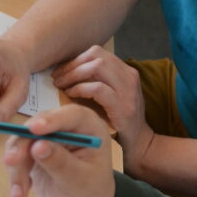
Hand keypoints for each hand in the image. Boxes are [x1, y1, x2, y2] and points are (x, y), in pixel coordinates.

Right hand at [3, 104, 115, 196]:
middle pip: (39, 125)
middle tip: (11, 162)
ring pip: (23, 140)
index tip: (34, 129)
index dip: (52, 120)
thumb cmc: (89, 192)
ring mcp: (49, 137)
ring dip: (17, 165)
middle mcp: (68, 127)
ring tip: (20, 193)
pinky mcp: (34, 149)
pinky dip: (15, 174)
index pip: (71, 115)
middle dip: (23, 144)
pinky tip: (20, 194)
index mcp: (89, 127)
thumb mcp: (78, 181)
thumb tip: (38, 146)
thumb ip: (60, 162)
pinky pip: (17, 154)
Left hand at [52, 46, 153, 170]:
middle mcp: (129, 76)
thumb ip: (97, 81)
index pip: (96, 52)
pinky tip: (71, 95)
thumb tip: (66, 71)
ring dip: (73, 75)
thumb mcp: (112, 95)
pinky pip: (98, 88)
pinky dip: (81, 89)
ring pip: (97, 67)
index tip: (60, 72)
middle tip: (56, 79)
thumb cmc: (119, 121)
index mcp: (125, 71)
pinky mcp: (123, 106)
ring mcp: (128, 90)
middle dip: (72, 65)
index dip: (75, 60)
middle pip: (95, 55)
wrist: (140, 144)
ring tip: (61, 86)